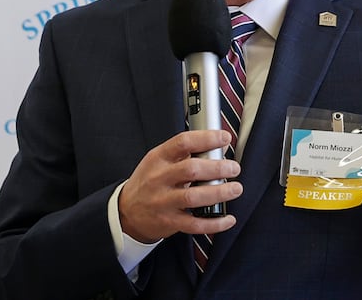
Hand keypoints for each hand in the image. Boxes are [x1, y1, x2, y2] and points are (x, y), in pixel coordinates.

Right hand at [118, 129, 242, 244]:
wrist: (126, 212)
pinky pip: (195, 224)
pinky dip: (214, 223)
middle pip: (191, 170)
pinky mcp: (169, 222)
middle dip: (217, 168)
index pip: (182, 142)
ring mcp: (163, 202)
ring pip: (194, 197)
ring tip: (235, 189)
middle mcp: (159, 179)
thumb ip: (182, 154)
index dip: (206, 138)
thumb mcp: (157, 161)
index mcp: (158, 159)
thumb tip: (215, 146)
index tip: (224, 138)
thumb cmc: (148, 182)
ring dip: (219, 193)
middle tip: (234, 168)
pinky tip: (228, 218)